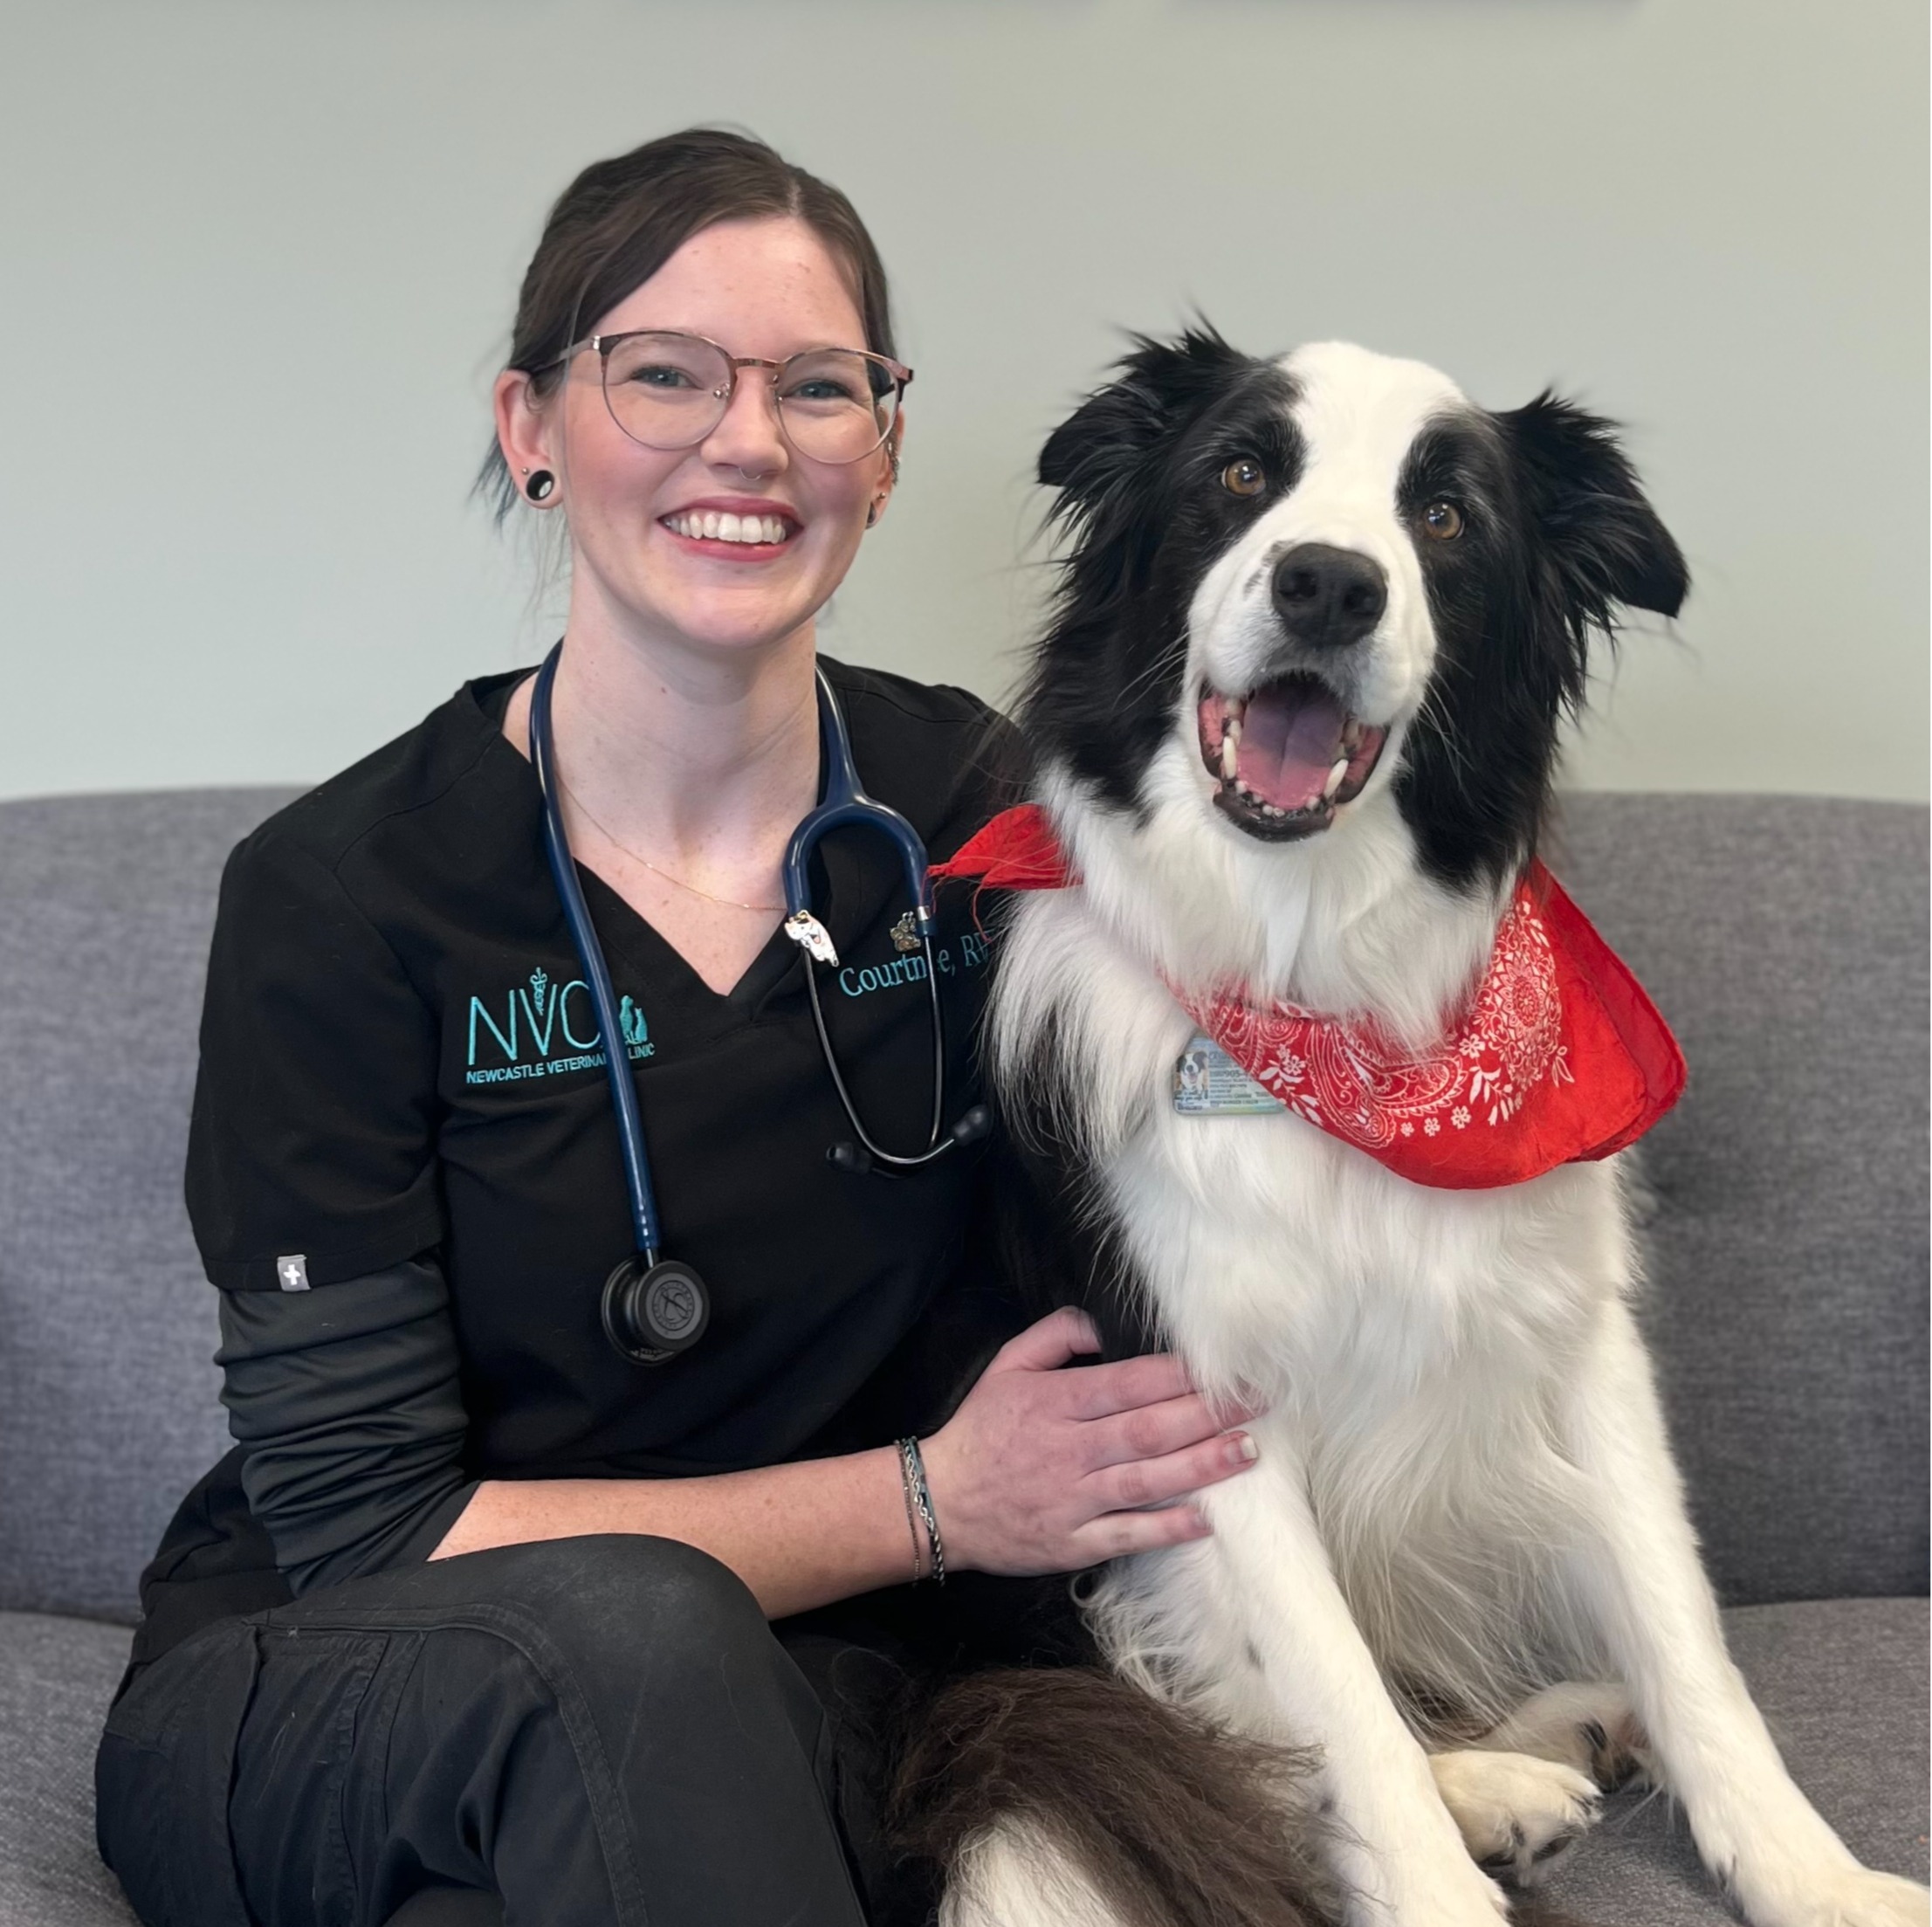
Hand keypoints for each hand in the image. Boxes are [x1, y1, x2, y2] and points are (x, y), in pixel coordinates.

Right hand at [918, 1306, 1261, 1576]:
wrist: (938, 1502)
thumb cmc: (981, 1429)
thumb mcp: (1007, 1365)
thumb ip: (1056, 1335)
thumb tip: (1103, 1323)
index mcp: (1057, 1402)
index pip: (1130, 1384)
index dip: (1181, 1377)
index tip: (1224, 1368)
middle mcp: (1071, 1449)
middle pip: (1150, 1428)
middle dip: (1209, 1414)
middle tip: (1258, 1403)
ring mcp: (1074, 1499)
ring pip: (1147, 1480)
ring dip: (1201, 1465)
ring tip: (1246, 1451)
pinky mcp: (1073, 1542)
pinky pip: (1127, 1535)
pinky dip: (1166, 1528)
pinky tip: (1205, 1519)